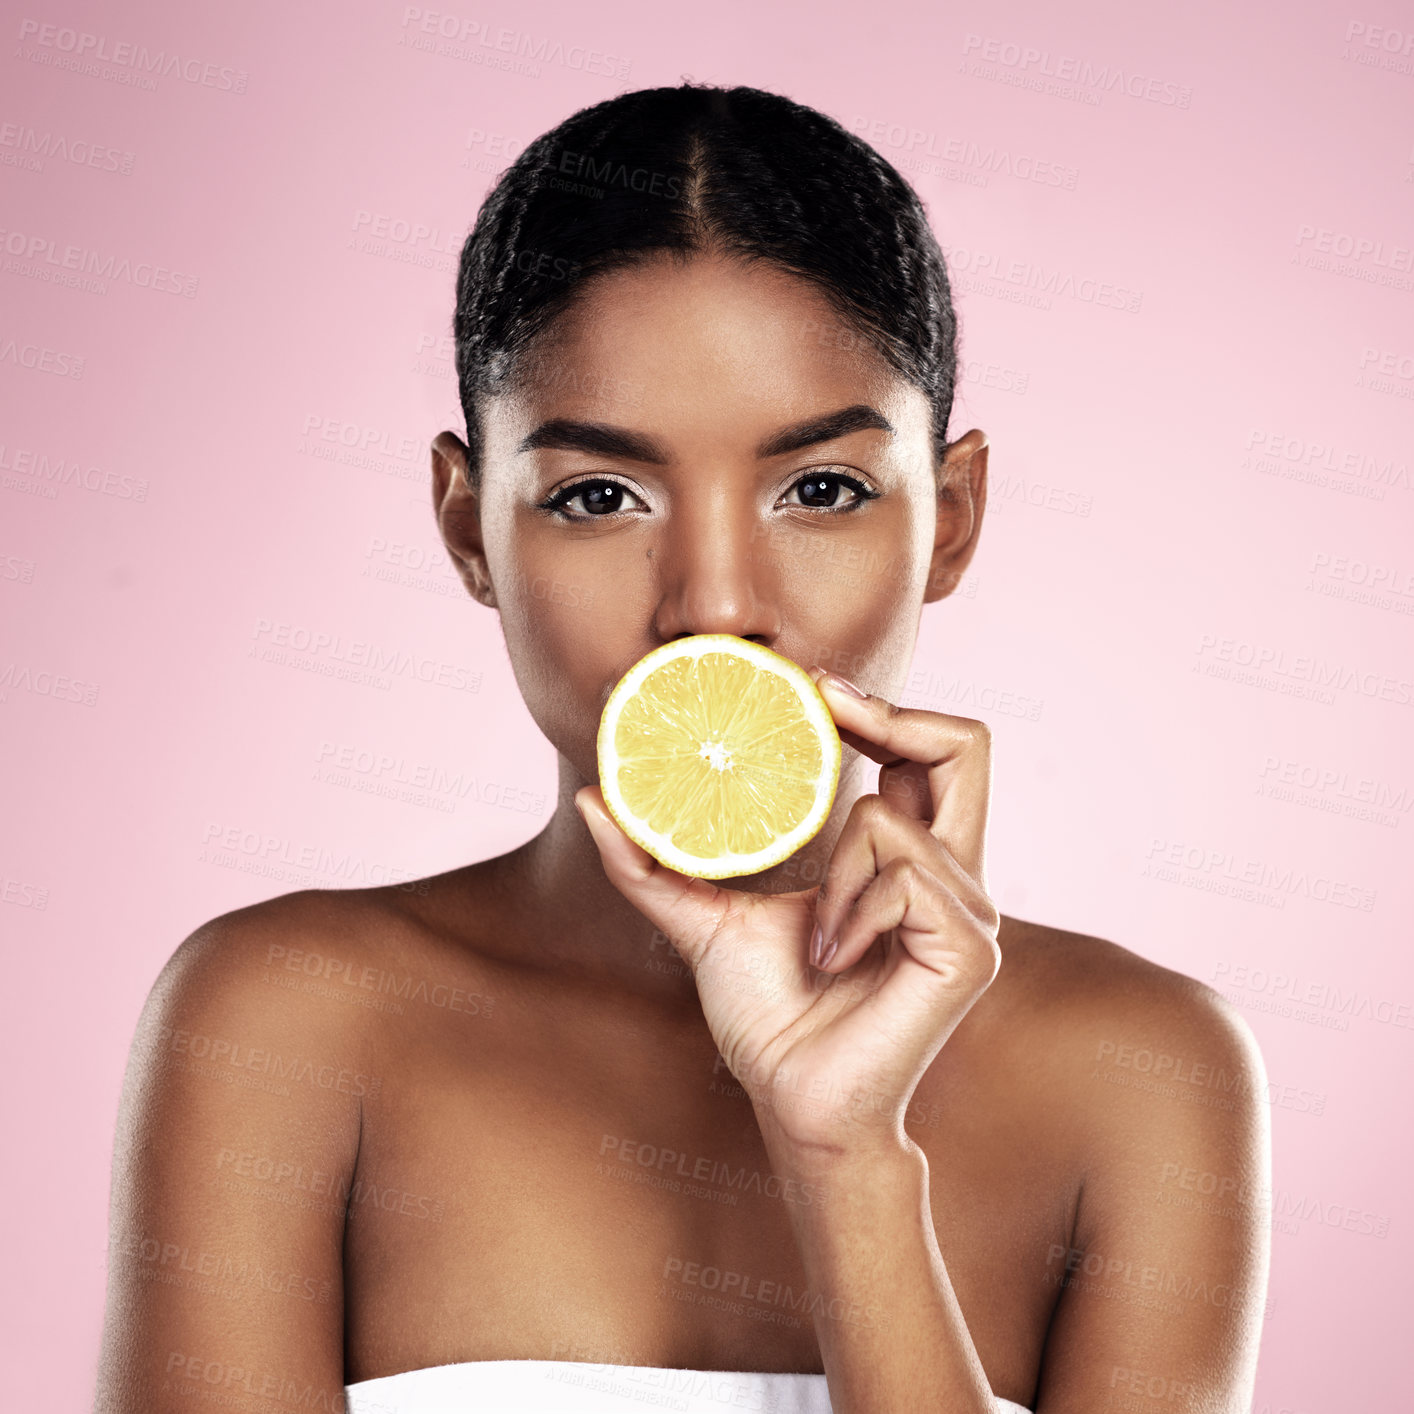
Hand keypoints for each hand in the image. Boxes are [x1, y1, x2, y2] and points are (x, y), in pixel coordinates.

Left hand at [575, 668, 1000, 1156]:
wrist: (795, 1104)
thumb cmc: (769, 1016)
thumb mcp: (704, 919)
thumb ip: (654, 861)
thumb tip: (591, 795)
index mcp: (912, 858)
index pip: (934, 751)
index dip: (884, 706)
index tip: (812, 688)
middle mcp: (955, 875)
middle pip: (969, 746)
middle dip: (894, 715)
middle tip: (824, 706)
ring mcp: (971, 914)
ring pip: (894, 820)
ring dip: (832, 870)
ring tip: (814, 937)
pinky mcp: (968, 951)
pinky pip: (900, 880)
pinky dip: (846, 912)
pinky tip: (829, 960)